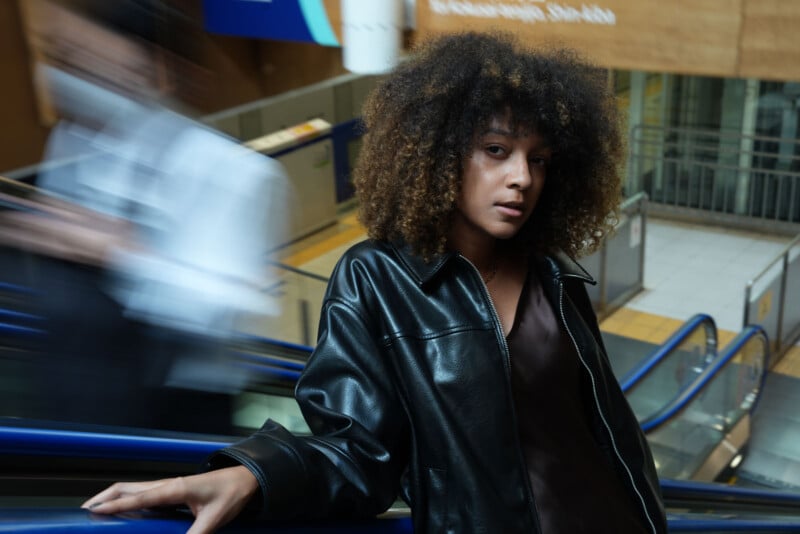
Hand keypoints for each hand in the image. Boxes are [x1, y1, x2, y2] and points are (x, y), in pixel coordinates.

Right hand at [81, 465, 258, 533]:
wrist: (245, 478)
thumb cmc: (231, 494)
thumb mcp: (215, 519)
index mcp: (175, 488)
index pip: (138, 497)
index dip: (114, 505)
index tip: (92, 512)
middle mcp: (167, 484)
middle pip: (127, 488)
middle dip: (103, 498)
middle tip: (82, 513)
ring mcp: (168, 486)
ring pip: (132, 489)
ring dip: (111, 498)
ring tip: (92, 512)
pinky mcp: (171, 491)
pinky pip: (142, 494)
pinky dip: (125, 500)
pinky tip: (119, 512)